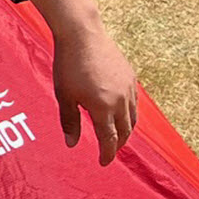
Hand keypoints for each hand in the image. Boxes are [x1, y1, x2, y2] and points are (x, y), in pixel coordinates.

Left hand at [14, 0, 137, 164]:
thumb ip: (69, 122)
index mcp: (103, 108)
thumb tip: (72, 144)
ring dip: (125, 130)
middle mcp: (121, 100)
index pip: (109, 139)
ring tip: (116, 136)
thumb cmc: (68, 66)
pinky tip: (120, 114)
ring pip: (132, 117)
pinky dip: (129, 113)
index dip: (107, 154)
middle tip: (109, 151)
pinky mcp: (131, 76)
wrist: (82, 35)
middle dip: (118, 144)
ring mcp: (129, 88)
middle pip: (124, 131)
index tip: (103, 163)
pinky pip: (134, 102)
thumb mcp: (64, 96)